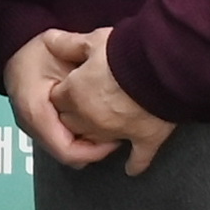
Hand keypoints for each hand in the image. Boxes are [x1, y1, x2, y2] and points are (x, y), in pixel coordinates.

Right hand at [0, 28, 122, 170]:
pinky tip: (95, 124)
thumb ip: (80, 69)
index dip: (95, 151)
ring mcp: (34, 130)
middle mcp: (32, 127)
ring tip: (109, 130)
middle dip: (96, 150)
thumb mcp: (62, 55)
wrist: (14, 51)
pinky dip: (82, 138)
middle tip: (118, 134)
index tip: (115, 139)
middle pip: (69, 156)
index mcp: (36, 112)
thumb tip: (106, 86)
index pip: (68, 151)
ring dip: (89, 145)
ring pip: (67, 152)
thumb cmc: (36, 52)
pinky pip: (64, 142)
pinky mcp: (40, 128)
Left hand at [58, 28, 176, 176]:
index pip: (58, 99)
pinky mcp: (145, 137)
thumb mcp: (93, 41)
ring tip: (102, 126)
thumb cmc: (124, 50)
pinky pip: (138, 157)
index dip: (63, 91)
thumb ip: (68, 44)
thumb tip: (49, 40)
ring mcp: (118, 132)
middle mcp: (91, 118)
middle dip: (75, 115)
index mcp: (75, 94)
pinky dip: (135, 163)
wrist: (161, 63)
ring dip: (97, 136)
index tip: (70, 84)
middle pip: (72, 123)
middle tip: (85, 103)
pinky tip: (132, 169)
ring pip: (98, 141)